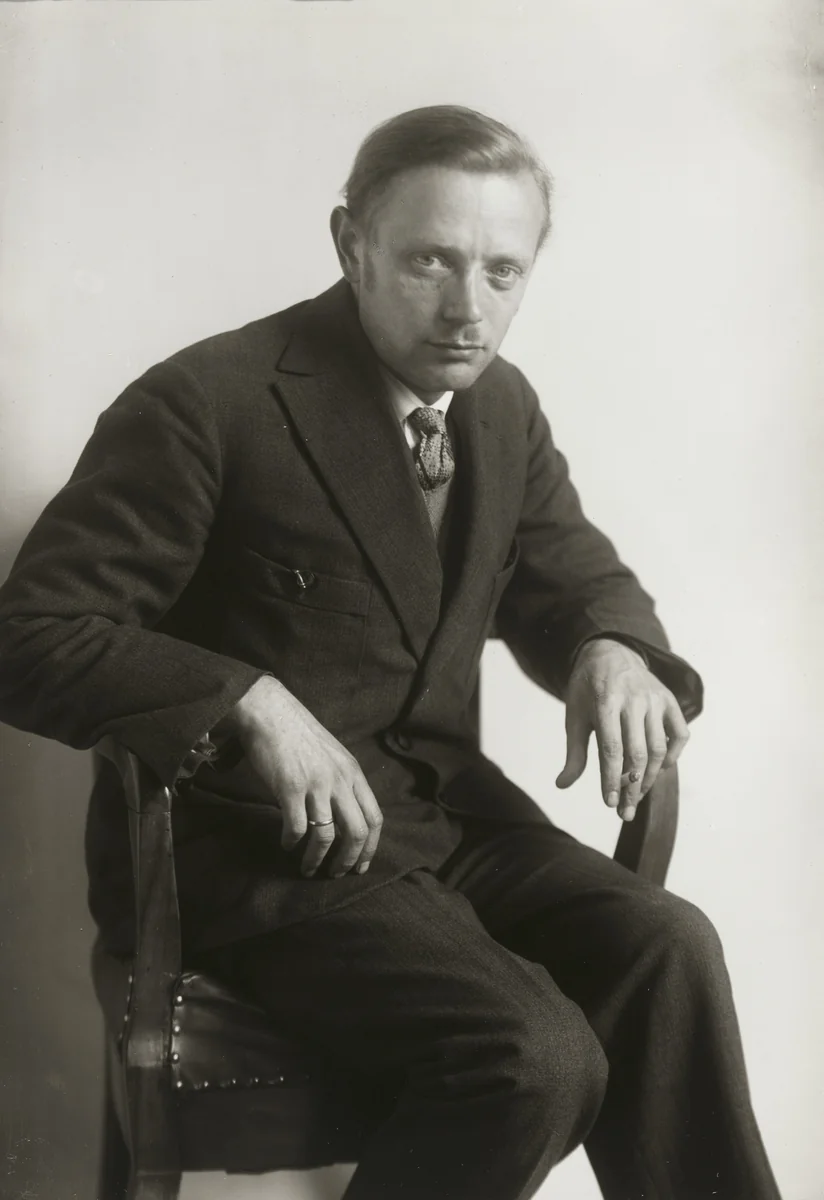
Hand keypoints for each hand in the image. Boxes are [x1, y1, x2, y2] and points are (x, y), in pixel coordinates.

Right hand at [228, 676, 382, 877]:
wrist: (270, 712)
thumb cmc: (299, 735)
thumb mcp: (333, 756)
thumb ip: (342, 782)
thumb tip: (344, 817)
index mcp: (353, 773)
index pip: (375, 818)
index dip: (371, 847)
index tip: (361, 865)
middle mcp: (340, 780)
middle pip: (357, 832)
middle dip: (348, 860)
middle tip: (336, 873)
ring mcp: (316, 784)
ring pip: (327, 836)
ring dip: (317, 859)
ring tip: (308, 869)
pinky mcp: (290, 788)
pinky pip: (297, 828)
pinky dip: (292, 842)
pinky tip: (286, 844)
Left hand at [555, 638, 689, 820]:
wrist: (610, 652)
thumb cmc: (587, 689)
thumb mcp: (574, 716)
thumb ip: (574, 752)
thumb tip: (562, 785)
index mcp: (605, 701)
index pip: (611, 749)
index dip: (611, 779)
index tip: (609, 803)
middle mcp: (634, 699)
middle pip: (638, 753)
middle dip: (631, 787)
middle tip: (624, 811)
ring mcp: (655, 699)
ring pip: (659, 748)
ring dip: (650, 778)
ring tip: (636, 795)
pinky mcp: (670, 700)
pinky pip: (680, 734)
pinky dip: (673, 755)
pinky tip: (660, 769)